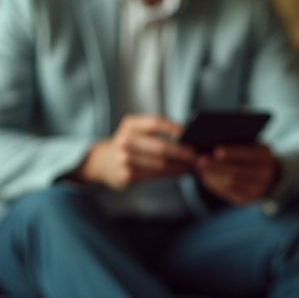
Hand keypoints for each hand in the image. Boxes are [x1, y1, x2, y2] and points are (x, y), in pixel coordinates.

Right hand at [73, 114, 195, 189]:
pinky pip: (156, 175)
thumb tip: (187, 134)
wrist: (103, 161)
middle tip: (195, 154)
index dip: (172, 127)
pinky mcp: (127, 175)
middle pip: (160, 146)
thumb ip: (156, 129)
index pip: (155, 122)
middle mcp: (126, 140)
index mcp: (131, 124)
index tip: (186, 132)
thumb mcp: (136, 129)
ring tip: (192, 164)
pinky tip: (181, 171)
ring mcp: (125, 159)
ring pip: (160, 164)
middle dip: (182, 152)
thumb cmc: (129, 142)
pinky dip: (172, 174)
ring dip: (180, 165)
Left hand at [194, 144, 278, 205]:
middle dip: (217, 166)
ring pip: (231, 184)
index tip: (216, 150)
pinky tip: (205, 176)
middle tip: (200, 159)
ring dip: (213, 175)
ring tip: (199, 167)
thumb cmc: (248, 152)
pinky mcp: (246, 199)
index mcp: (264, 154)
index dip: (233, 152)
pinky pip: (228, 193)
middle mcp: (264, 173)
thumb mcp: (247, 143)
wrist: (264, 173)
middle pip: (238, 171)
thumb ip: (234, 140)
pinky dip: (215, 184)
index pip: (249, 153)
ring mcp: (257, 189)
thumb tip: (210, 143)